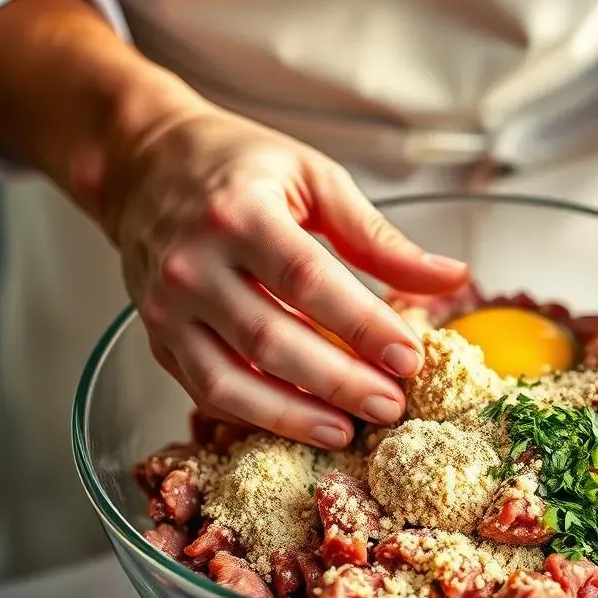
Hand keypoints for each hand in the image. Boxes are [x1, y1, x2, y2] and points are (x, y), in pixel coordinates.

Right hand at [101, 101, 466, 447]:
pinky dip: (254, 414)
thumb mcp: (315, 180)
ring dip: (293, 416)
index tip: (410, 359)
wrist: (144, 165)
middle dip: (339, 382)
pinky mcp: (156, 337)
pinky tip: (299, 423)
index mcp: (240, 214)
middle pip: (272, 339)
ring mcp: (165, 306)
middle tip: (391, 406)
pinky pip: (205, 391)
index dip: (363, 325)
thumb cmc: (239, 168)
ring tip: (347, 431)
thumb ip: (379, 238)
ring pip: (230, 380)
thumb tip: (453, 279)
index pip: (308, 280)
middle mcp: (192, 264)